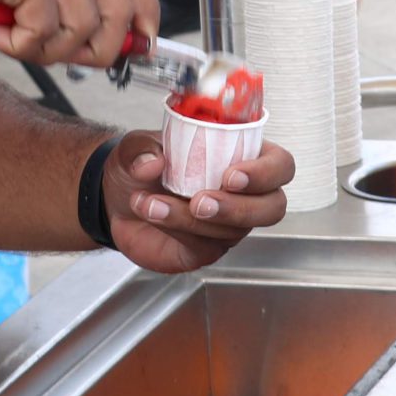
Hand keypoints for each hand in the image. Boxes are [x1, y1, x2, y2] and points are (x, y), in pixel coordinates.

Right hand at [0, 0, 156, 67]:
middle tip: (47, 52)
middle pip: (118, 9)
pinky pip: (44, 29)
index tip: (138, 45)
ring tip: (8, 36)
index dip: (145, 12)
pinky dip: (16, 45)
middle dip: (93, 50)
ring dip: (44, 49)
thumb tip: (112, 49)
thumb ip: (67, 16)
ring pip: (83, 26)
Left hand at [104, 130, 293, 273]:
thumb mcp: (137, 146)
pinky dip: (175, 229)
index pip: (280, 165)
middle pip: (273, 208)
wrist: (115, 200)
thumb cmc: (141, 166)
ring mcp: (228, 225)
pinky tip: (151, 212)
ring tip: (151, 203)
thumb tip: (152, 163)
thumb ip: (143, 148)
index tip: (231, 176)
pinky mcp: (207, 249)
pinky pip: (204, 246)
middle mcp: (245, 194)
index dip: (265, 173)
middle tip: (200, 202)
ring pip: (232, 230)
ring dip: (188, 218)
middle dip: (239, 208)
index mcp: (243, 156)